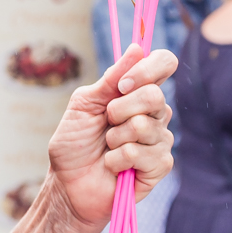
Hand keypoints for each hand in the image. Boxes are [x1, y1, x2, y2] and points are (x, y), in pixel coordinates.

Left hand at [46, 43, 175, 232]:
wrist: (67, 184)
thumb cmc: (74, 143)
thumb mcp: (85, 103)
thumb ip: (111, 79)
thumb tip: (138, 48)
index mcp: (137, 92)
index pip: (164, 64)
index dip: (148, 69)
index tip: (122, 84)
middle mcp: (154, 113)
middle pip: (155, 96)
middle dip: (120, 109)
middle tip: (106, 123)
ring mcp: (160, 139)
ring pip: (145, 126)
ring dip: (115, 138)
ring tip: (107, 148)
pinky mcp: (160, 165)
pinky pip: (142, 153)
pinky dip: (117, 159)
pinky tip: (113, 166)